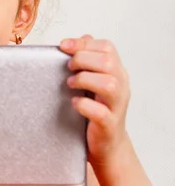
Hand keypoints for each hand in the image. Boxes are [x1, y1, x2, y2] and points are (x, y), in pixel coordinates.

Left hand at [59, 34, 130, 166]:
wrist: (107, 145)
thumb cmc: (97, 109)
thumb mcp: (94, 81)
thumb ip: (88, 60)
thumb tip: (76, 40)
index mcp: (117, 72)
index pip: (107, 48)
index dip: (83, 44)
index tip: (63, 46)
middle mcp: (121, 86)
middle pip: (108, 62)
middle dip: (82, 60)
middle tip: (68, 68)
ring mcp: (117, 106)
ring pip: (110, 85)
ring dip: (85, 80)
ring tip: (71, 84)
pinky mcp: (109, 125)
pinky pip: (101, 112)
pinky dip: (85, 105)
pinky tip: (75, 103)